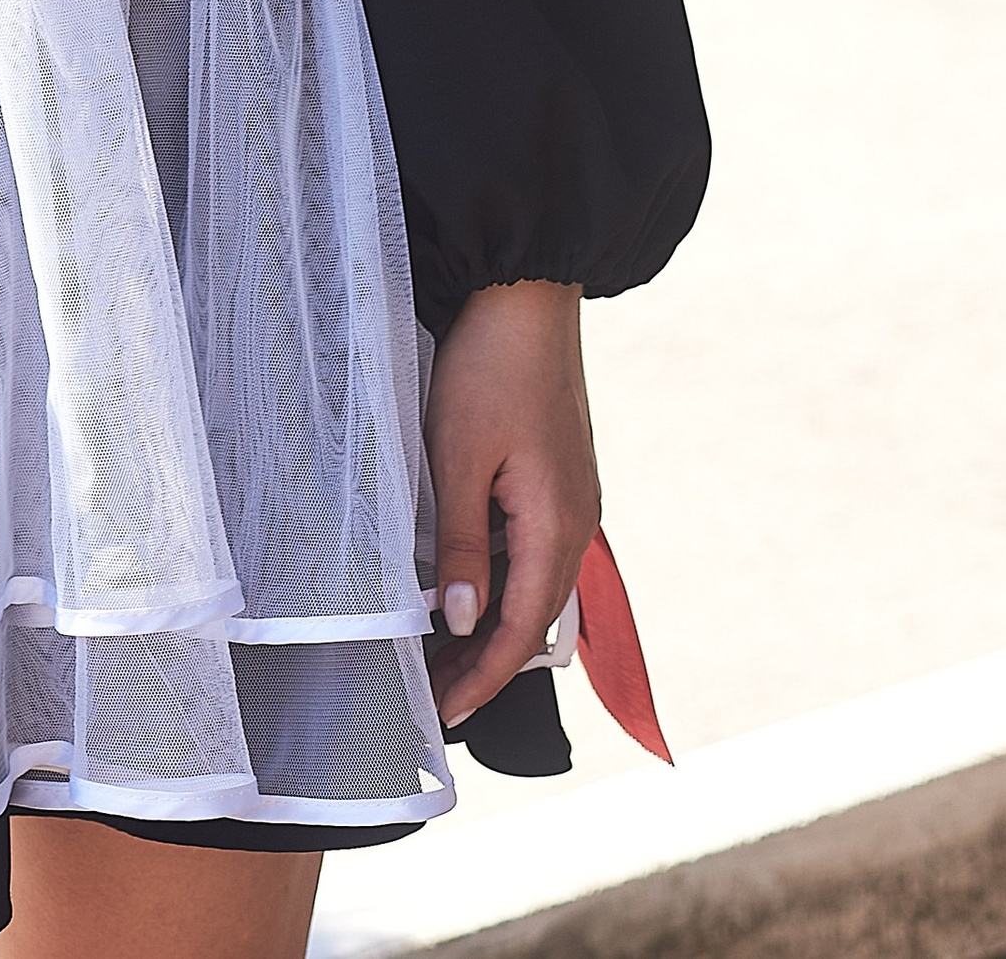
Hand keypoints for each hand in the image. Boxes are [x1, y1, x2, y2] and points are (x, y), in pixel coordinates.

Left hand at [424, 280, 599, 730]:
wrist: (526, 293)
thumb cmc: (488, 367)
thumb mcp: (458, 457)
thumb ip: (458, 544)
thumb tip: (458, 619)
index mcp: (557, 525)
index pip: (521, 630)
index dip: (482, 677)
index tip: (443, 713)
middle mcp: (576, 521)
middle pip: (532, 617)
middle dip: (483, 662)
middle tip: (429, 692)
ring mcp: (572, 497)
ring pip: (533, 584)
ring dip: (491, 623)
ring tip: (437, 650)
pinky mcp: (559, 475)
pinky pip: (532, 549)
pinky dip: (499, 582)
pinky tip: (462, 586)